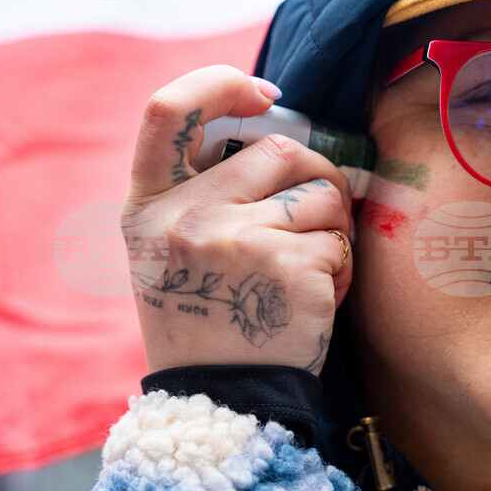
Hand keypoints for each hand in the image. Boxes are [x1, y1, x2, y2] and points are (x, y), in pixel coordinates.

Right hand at [122, 65, 351, 375]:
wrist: (220, 406)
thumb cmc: (207, 324)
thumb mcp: (171, 254)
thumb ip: (205, 195)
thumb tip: (277, 136)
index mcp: (149, 206)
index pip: (168, 110)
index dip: (220, 84)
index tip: (266, 94)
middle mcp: (186, 215)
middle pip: (281, 149)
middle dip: (317, 175)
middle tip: (321, 214)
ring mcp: (237, 238)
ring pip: (322, 193)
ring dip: (333, 228)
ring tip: (312, 269)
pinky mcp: (288, 266)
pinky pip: (339, 240)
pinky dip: (341, 268)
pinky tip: (317, 301)